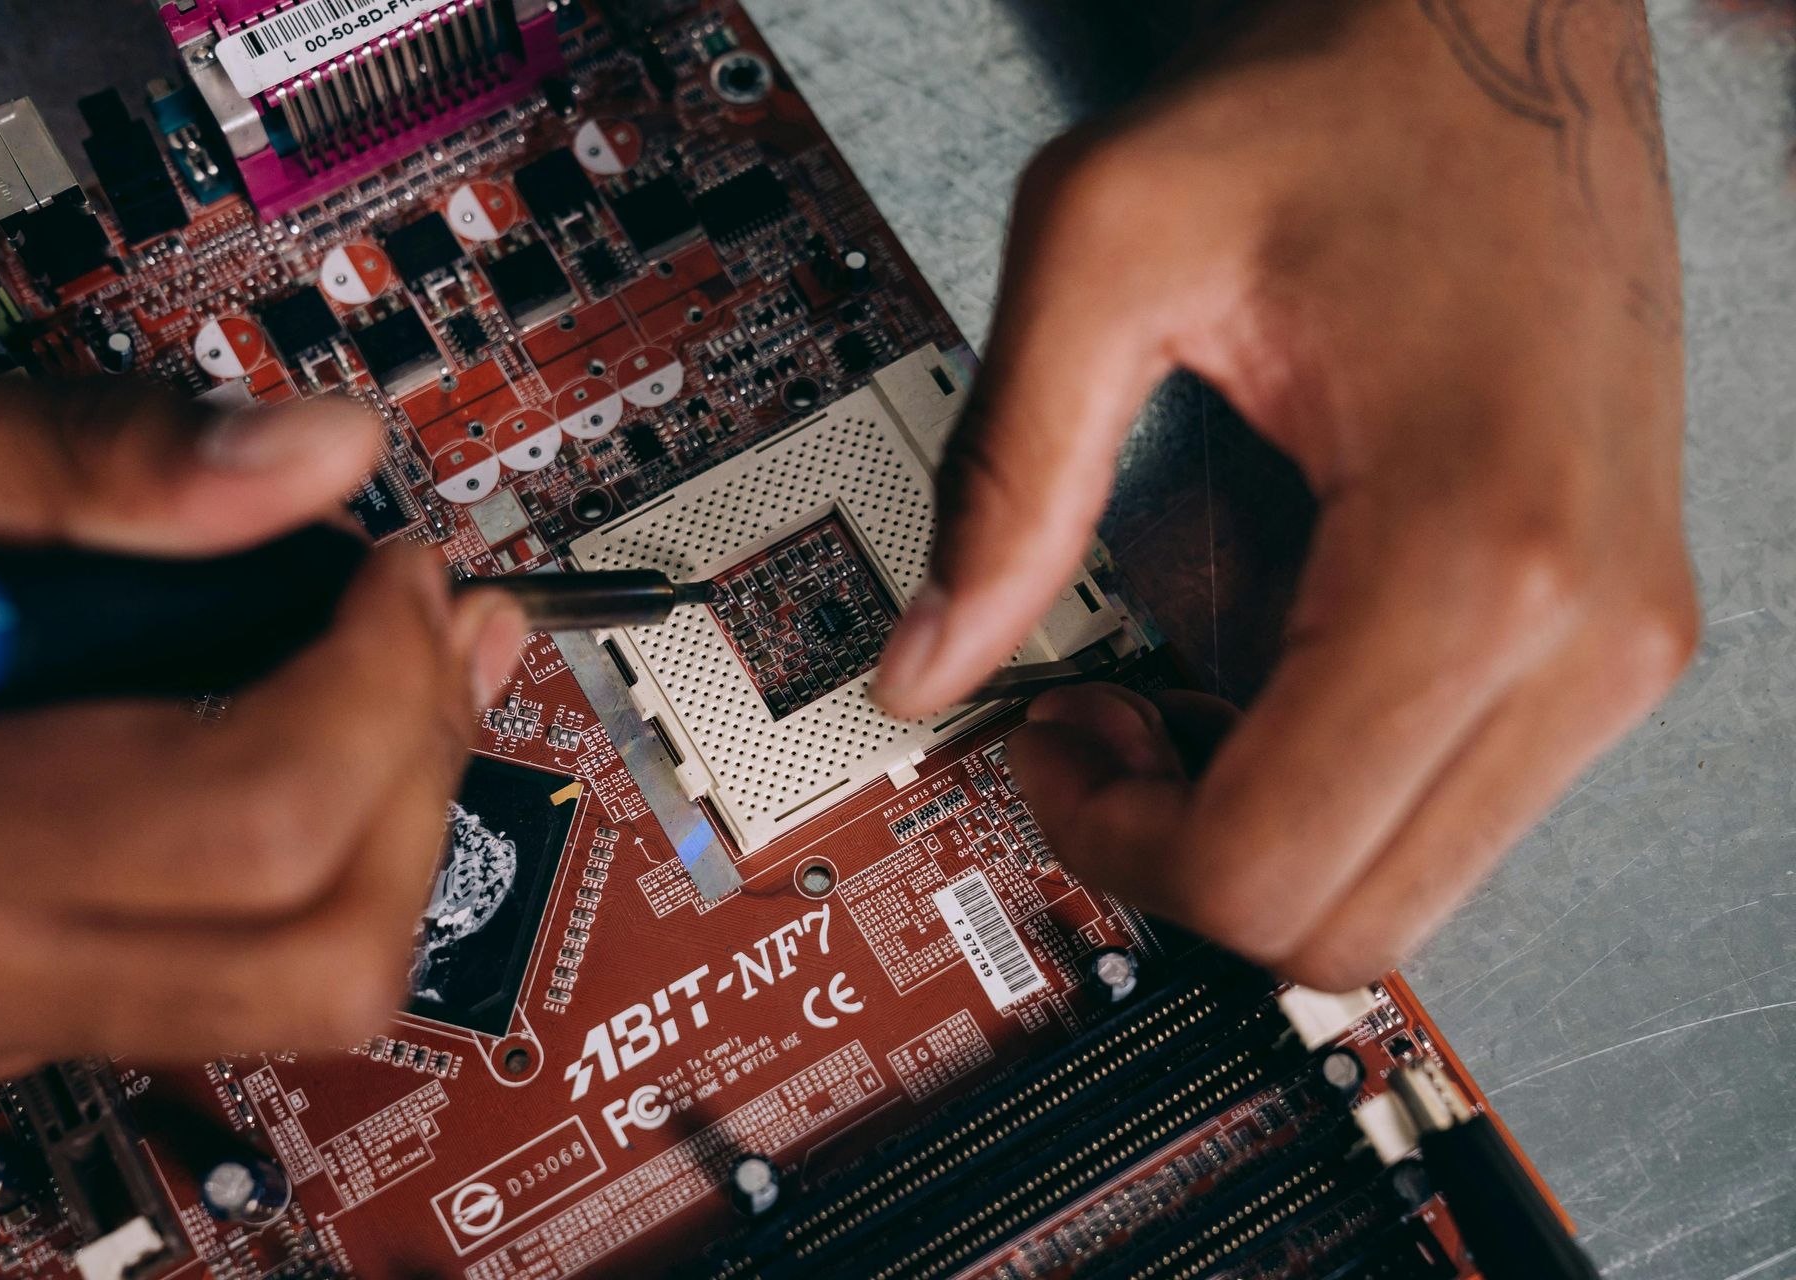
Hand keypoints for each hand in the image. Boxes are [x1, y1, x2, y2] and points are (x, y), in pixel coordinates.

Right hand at [0, 345, 528, 1078]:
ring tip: (373, 658)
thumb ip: (49, 459)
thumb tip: (312, 451)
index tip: (401, 566)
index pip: (247, 824)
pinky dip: (280, 852)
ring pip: (273, 993)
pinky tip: (270, 717)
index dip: (379, 681)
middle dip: (414, 776)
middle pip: (313, 957)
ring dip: (371, 821)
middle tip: (422, 623)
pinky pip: (186, 972)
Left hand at [872, 1, 1695, 987]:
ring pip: (1404, 891)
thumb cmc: (1346, 101)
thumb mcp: (1112, 243)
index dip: (1112, 840)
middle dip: (1179, 865)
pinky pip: (1448, 809)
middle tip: (1094, 728)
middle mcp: (1585, 632)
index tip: (1048, 737)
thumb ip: (1006, 471)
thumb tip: (925, 660)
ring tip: (1171, 688)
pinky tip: (1258, 667)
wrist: (1502, 34)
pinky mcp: (1608, 631)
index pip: (1270, 863)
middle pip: (1343, 925)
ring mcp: (1616, 644)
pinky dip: (1328, 790)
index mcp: (1475, 552)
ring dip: (1256, 835)